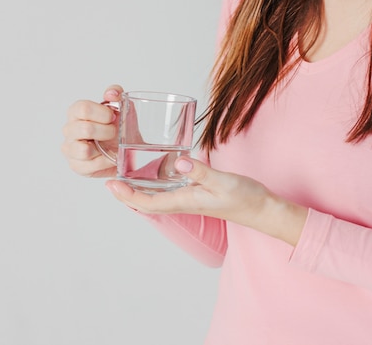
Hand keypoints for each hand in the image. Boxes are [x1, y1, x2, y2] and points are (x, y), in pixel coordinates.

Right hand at [61, 85, 122, 177]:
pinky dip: (106, 161)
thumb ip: (116, 94)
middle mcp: (69, 130)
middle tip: (115, 133)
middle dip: (107, 131)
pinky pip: (92, 165)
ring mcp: (70, 149)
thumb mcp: (121, 106)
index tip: (113, 117)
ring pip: (84, 150)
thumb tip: (112, 93)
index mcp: (76, 112)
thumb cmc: (118, 127)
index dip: (102, 113)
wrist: (125, 149)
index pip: (83, 108)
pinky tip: (110, 157)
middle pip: (85, 129)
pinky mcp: (76, 166)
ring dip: (105, 148)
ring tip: (111, 146)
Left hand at [105, 157, 308, 245]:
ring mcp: (190, 199)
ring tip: (124, 179)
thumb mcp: (223, 181)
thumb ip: (201, 172)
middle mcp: (184, 202)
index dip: (127, 196)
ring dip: (138, 191)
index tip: (111, 186)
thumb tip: (178, 163)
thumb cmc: (245, 197)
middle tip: (110, 183)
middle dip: (127, 195)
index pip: (148, 202)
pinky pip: (169, 192)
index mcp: (185, 201)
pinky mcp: (197, 194)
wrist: (261, 209)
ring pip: (157, 198)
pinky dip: (156, 185)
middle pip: (147, 203)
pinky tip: (154, 174)